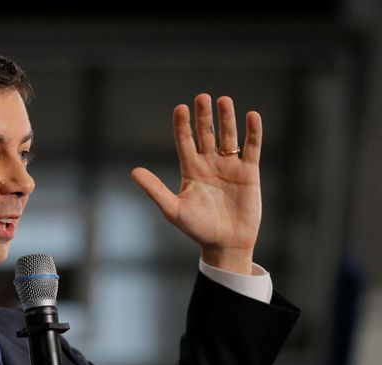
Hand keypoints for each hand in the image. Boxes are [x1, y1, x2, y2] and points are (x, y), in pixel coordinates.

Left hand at [131, 94, 261, 274]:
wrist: (225, 244)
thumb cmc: (197, 229)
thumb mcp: (172, 209)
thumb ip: (155, 189)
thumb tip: (134, 172)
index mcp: (191, 170)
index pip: (185, 142)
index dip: (182, 125)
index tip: (180, 108)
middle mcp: (209, 164)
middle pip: (206, 134)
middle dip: (204, 116)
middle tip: (202, 97)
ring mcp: (230, 167)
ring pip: (228, 137)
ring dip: (227, 119)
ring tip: (224, 100)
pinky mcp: (249, 173)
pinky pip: (252, 148)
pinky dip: (253, 133)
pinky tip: (252, 116)